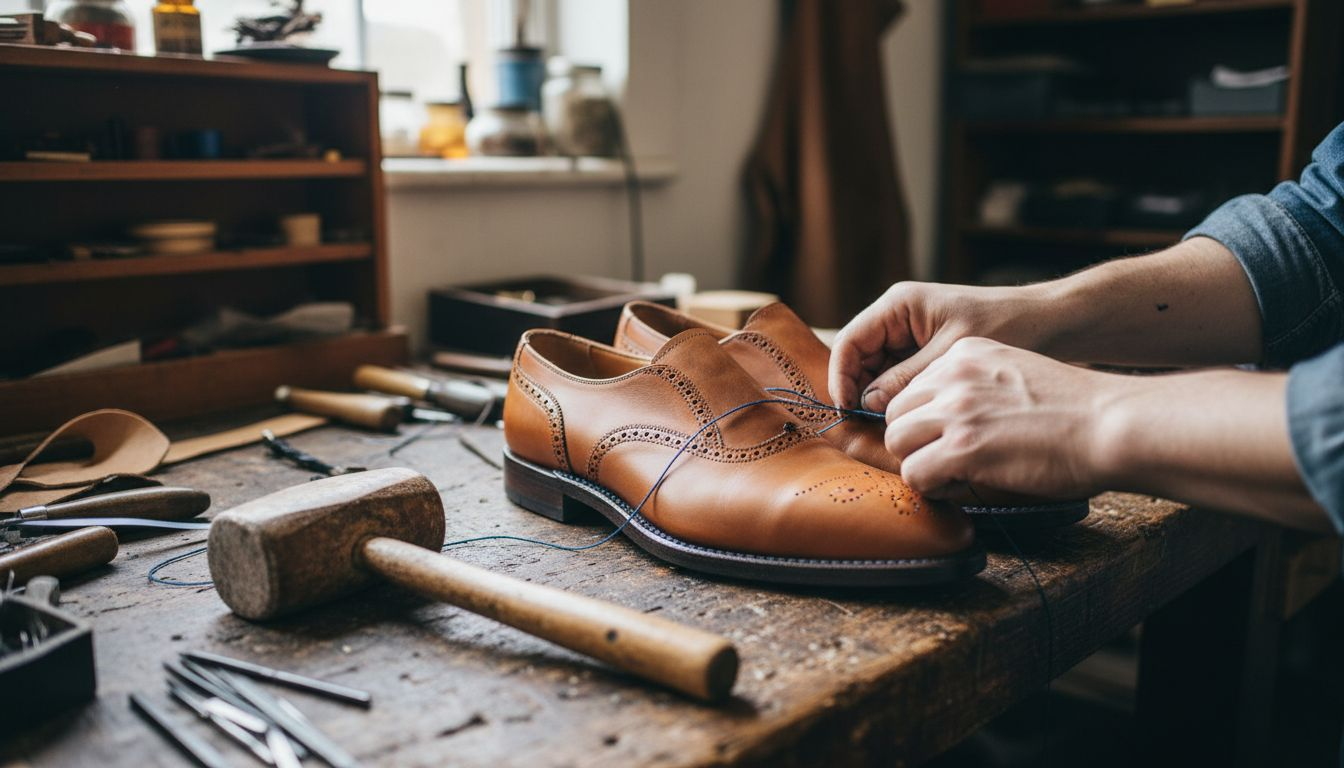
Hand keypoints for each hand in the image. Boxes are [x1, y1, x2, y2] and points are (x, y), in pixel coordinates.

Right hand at [828, 281, 1056, 413]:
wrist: (1053, 323)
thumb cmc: (1009, 326)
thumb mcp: (952, 356)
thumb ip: (906, 378)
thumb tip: (867, 404)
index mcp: (899, 305)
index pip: (850, 341)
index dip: (841, 377)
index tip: (847, 410)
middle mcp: (899, 318)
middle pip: (859, 359)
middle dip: (860, 391)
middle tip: (868, 427)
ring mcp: (912, 337)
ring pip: (877, 373)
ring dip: (880, 399)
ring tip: (891, 428)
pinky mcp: (927, 355)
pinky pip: (900, 379)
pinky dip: (901, 400)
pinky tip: (911, 421)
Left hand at [882, 337, 1112, 500]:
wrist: (1113, 423)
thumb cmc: (1075, 410)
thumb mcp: (1014, 374)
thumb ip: (975, 387)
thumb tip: (945, 420)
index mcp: (966, 353)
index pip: (913, 388)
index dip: (926, 420)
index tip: (951, 436)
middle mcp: (954, 374)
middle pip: (895, 413)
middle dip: (915, 442)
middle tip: (947, 459)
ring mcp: (955, 409)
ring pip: (896, 441)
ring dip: (920, 463)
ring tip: (955, 473)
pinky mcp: (962, 446)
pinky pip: (914, 473)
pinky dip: (933, 487)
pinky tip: (964, 484)